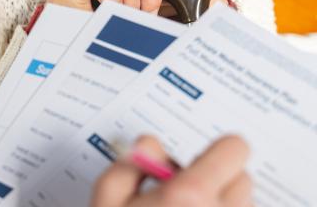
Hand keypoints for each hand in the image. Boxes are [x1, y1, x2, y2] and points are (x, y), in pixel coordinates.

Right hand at [91, 135, 251, 206]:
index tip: (202, 156)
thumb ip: (128, 162)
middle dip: (218, 179)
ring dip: (221, 204)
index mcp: (190, 196)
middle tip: (185, 191)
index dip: (218, 148)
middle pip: (242, 181)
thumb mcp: (106, 197)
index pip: (235, 150)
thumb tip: (150, 147)